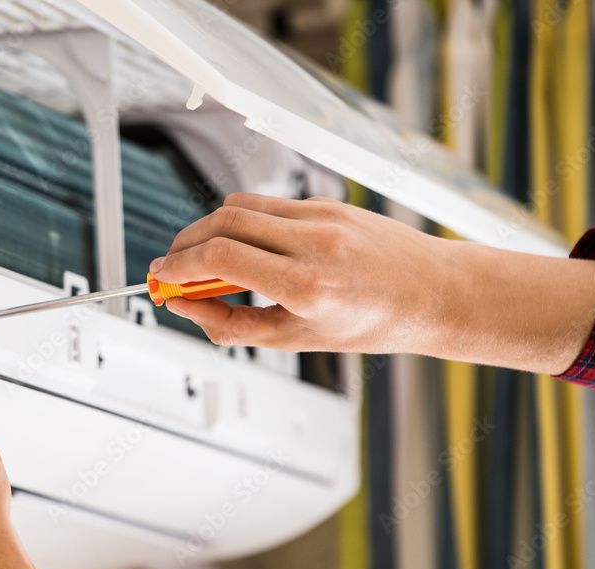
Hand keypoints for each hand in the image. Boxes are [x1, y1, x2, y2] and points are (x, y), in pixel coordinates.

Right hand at [151, 193, 594, 374]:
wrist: (434, 292)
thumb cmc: (374, 322)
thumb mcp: (297, 340)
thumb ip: (233, 325)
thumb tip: (186, 307)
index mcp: (309, 286)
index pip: (220, 258)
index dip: (179, 266)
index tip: (160, 278)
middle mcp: (314, 243)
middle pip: (220, 223)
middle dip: (184, 245)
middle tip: (171, 270)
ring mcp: (322, 216)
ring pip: (239, 207)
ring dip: (208, 229)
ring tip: (204, 260)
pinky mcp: (326, 202)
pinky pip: (267, 205)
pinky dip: (241, 223)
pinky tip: (245, 248)